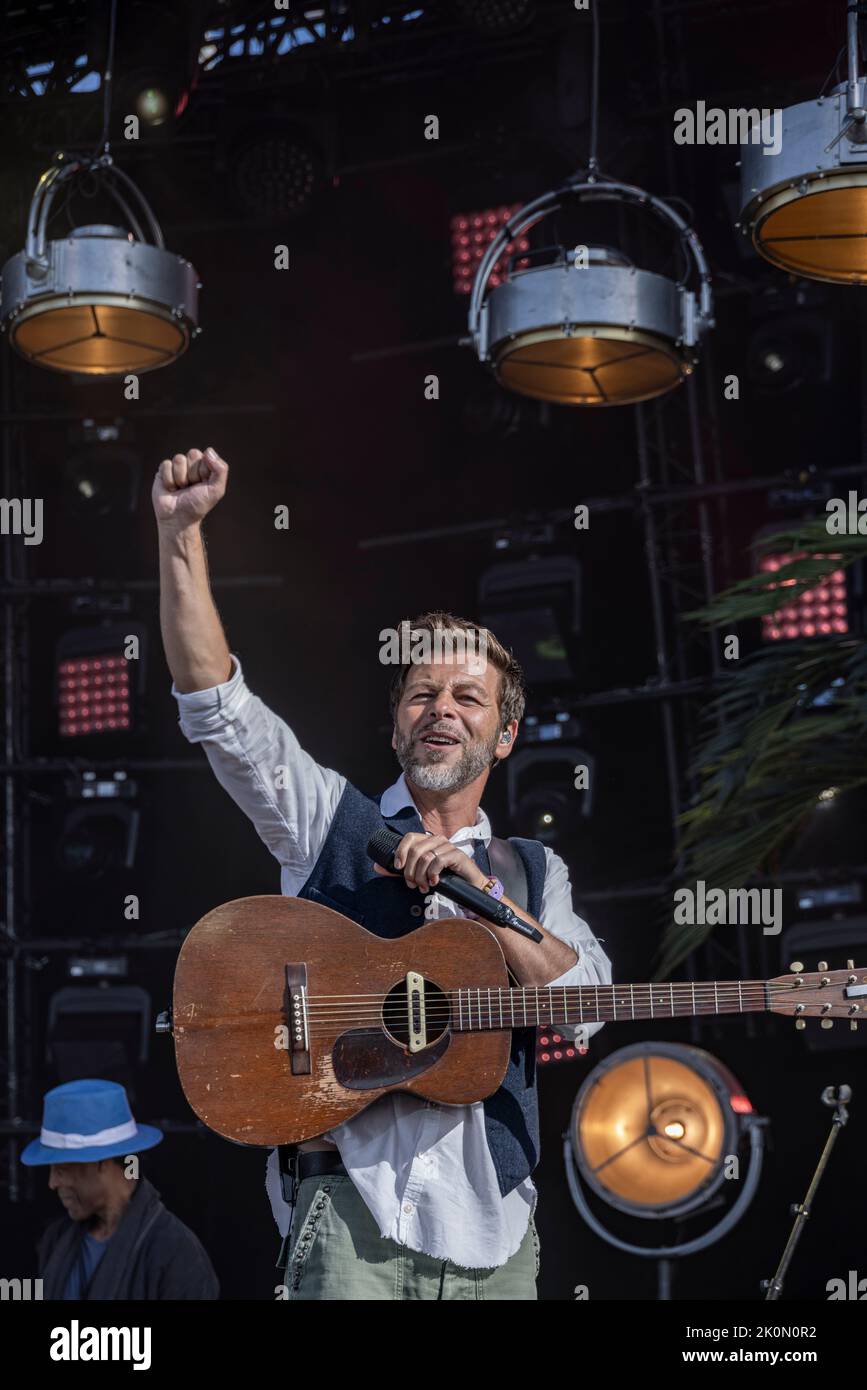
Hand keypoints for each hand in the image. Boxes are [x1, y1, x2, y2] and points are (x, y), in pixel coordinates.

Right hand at [152, 447, 228, 528]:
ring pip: (179, 459)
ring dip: (180, 478)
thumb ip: (221, 470)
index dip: (204, 471)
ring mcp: (177, 467)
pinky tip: (170, 488)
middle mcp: (191, 465)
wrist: (178, 518)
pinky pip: (166, 465)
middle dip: (192, 473)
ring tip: (180, 489)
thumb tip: (209, 451)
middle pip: (192, 454)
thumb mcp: (216, 489)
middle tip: (191, 487)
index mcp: (206, 467)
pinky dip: (169, 480)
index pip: (206, 456)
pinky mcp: (163, 471)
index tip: (202, 485)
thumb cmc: (198, 505)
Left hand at [372, 831, 488, 891]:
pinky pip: (438, 861)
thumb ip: (400, 870)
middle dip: (410, 870)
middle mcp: (437, 840)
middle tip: (412, 884)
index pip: (410, 837)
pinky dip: (433, 874)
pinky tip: (434, 882)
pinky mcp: (457, 855)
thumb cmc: (444, 878)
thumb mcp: (419, 873)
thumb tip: (377, 866)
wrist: (469, 886)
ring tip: (423, 887)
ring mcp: (448, 846)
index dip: (401, 851)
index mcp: (428, 841)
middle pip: (416, 849)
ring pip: (425, 857)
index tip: (397, 867)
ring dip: (421, 876)